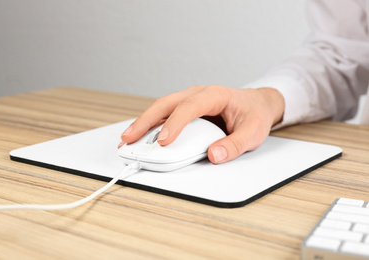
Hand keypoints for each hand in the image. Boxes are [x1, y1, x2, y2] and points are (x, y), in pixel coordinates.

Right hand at [119, 85, 284, 163]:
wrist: (257, 104)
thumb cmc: (254, 114)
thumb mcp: (253, 132)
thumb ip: (234, 145)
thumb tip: (213, 156)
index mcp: (214, 95)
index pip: (189, 107)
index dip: (174, 123)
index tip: (163, 141)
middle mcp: (197, 94)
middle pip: (165, 103)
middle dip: (145, 121)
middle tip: (129, 138)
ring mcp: (189, 100)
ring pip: (161, 108)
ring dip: (142, 123)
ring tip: (127, 139)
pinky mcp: (185, 110)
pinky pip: (165, 115)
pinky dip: (150, 125)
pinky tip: (140, 136)